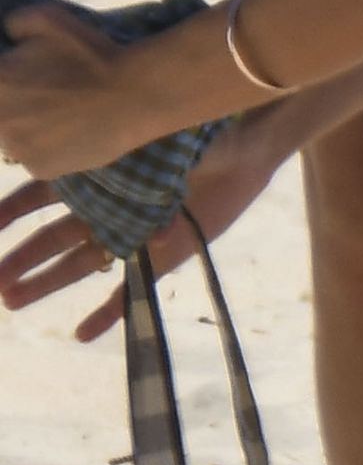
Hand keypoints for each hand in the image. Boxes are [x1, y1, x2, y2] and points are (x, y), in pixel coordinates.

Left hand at [0, 6, 155, 178]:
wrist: (134, 96)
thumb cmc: (90, 54)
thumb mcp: (45, 17)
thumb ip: (15, 25)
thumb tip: (10, 37)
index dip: (11, 81)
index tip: (27, 80)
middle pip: (1, 113)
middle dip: (15, 105)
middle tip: (46, 100)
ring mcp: (18, 148)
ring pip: (12, 137)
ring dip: (27, 129)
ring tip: (57, 119)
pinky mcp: (41, 170)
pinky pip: (33, 159)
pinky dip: (46, 151)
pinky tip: (67, 137)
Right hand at [0, 111, 281, 339]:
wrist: (238, 149)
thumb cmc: (188, 130)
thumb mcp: (138, 134)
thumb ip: (106, 145)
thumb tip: (60, 149)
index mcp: (94, 177)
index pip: (40, 195)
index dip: (13, 211)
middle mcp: (109, 209)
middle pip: (53, 238)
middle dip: (21, 259)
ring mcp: (134, 235)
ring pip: (80, 266)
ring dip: (47, 283)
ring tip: (11, 301)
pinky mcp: (164, 257)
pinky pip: (132, 291)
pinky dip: (109, 314)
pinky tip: (81, 334)